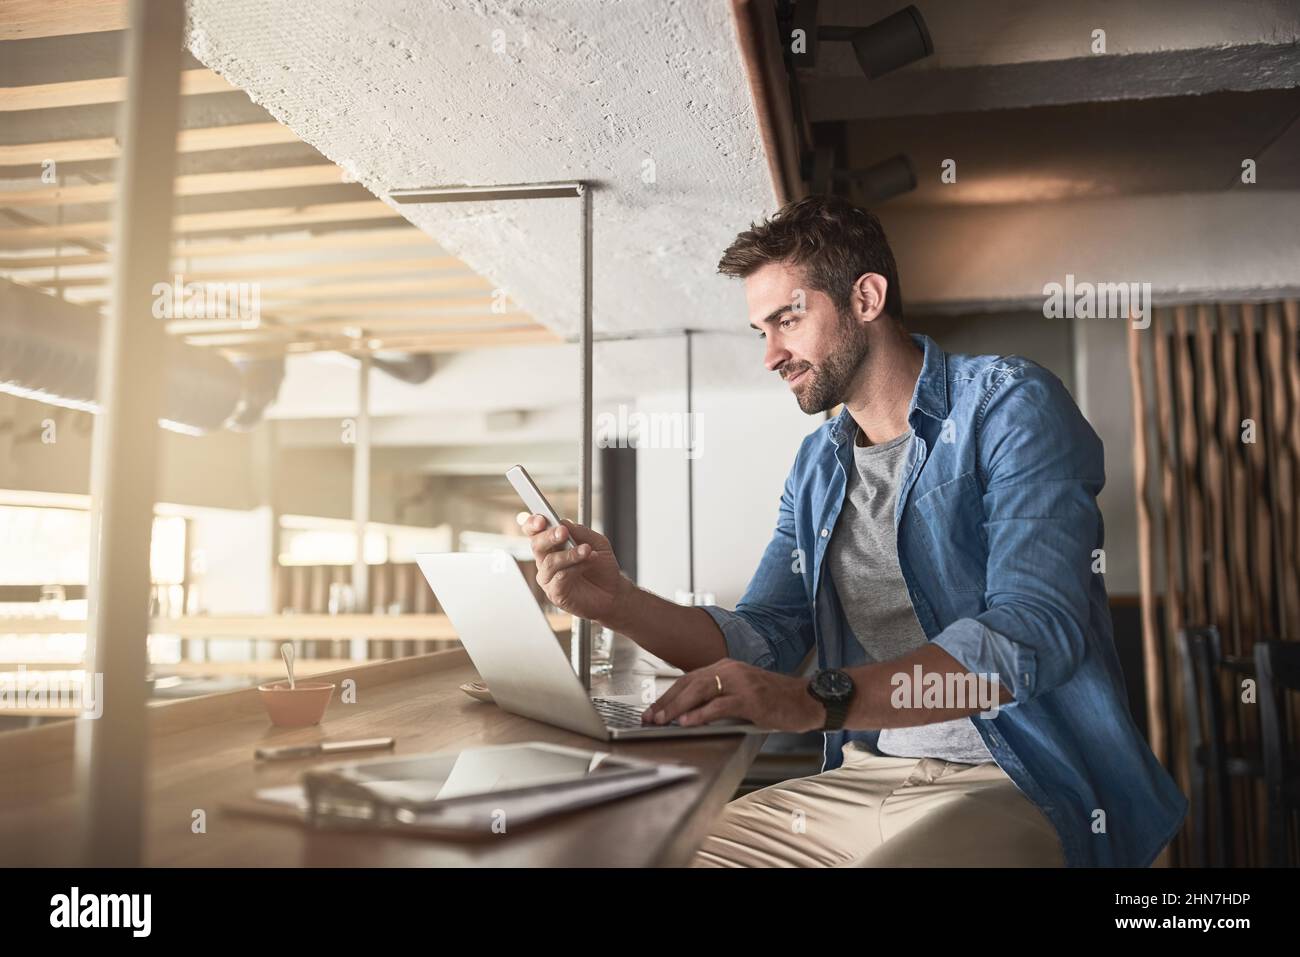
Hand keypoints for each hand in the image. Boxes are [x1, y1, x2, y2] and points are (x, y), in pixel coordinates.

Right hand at [525, 515, 628, 623]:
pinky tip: (587, 564)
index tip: (542, 519)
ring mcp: (549, 578)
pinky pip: (560, 577)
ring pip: (550, 562)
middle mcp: (547, 560)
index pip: (534, 531)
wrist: (613, 592)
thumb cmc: (601, 567)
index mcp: (553, 545)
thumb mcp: (597, 542)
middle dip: (549, 536)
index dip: (533, 523)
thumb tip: (563, 522)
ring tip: (587, 550)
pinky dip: (575, 568)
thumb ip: (580, 532)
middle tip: (563, 532)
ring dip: (569, 554)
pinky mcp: (555, 593)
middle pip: (536, 544)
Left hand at [640, 658, 823, 732]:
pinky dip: (701, 714)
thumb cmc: (775, 700)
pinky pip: (719, 705)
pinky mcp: (751, 698)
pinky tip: (687, 722)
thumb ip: (718, 697)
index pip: (688, 680)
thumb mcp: (742, 693)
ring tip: (662, 720)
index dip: (667, 696)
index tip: (652, 710)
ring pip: (700, 692)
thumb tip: (688, 713)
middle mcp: (730, 670)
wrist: (807, 700)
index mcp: (725, 667)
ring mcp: (740, 683)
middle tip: (649, 718)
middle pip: (688, 684)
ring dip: (677, 707)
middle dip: (665, 702)